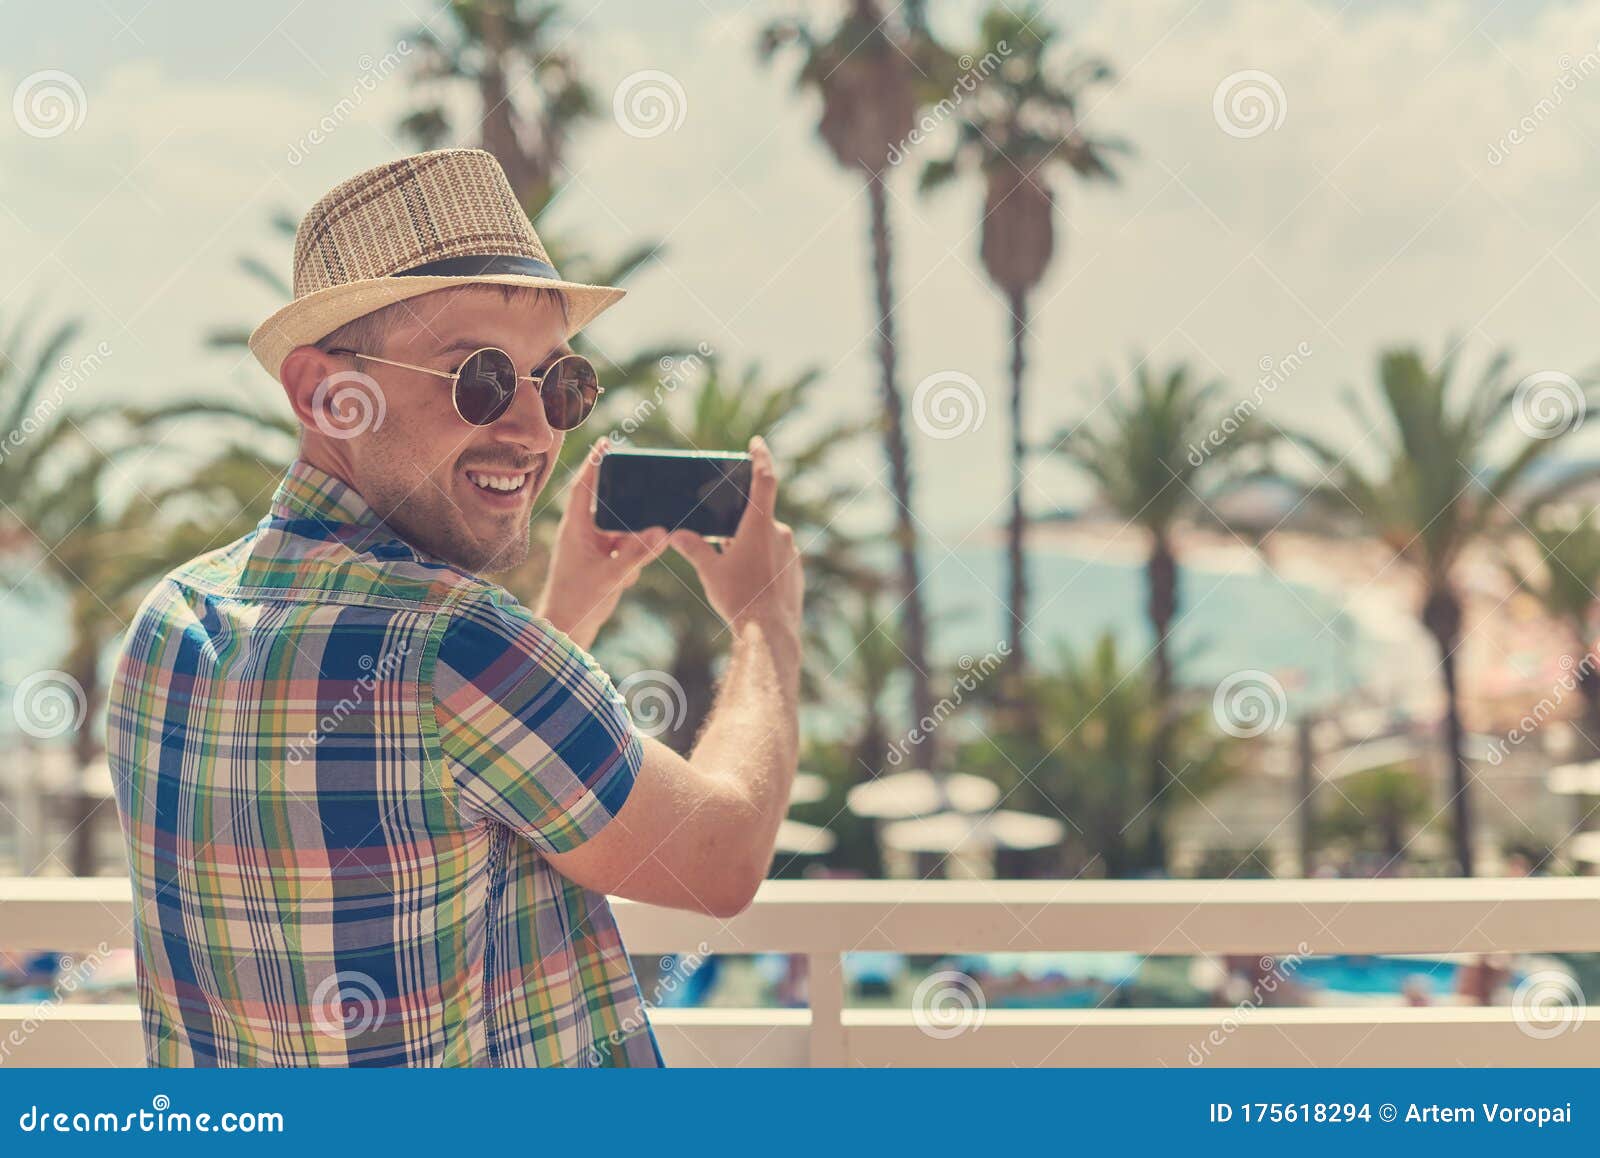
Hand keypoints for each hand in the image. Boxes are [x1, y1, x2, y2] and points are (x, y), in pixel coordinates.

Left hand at [536, 437, 668, 649]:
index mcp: (575, 528)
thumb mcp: (612, 576)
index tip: (606, 442)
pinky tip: (624, 580)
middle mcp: (582, 533)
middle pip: (608, 507)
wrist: (566, 632)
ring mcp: (591, 548)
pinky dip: (629, 563)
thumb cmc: (578, 602)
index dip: (595, 463)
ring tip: (625, 568)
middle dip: (626, 510)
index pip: (584, 487)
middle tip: (640, 504)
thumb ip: (638, 554)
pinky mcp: (599, 562)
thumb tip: (663, 531)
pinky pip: (623, 551)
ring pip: (621, 533)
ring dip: (630, 547)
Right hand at [670, 436, 803, 639]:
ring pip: (768, 539)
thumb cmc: (738, 598)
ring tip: (732, 566)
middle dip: (741, 522)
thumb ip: (693, 548)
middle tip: (723, 534)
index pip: (764, 478)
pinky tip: (748, 582)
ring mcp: (792, 553)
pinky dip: (763, 562)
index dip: (761, 457)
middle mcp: (781, 533)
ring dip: (751, 544)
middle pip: (759, 516)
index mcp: (760, 524)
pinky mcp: (796, 572)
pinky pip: (777, 558)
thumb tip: (675, 535)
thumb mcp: (709, 571)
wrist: (769, 633)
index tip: (757, 443)